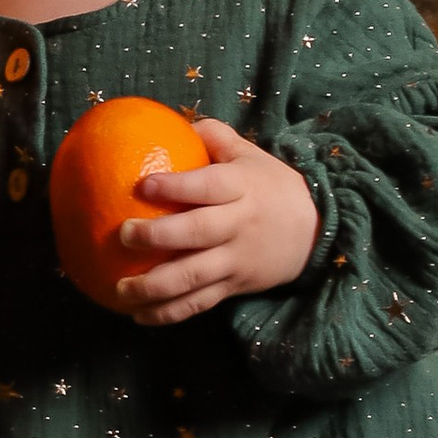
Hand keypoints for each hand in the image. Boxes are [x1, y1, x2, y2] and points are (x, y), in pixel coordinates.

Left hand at [116, 116, 317, 324]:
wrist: (316, 231)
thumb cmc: (272, 187)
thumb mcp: (251, 155)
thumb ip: (216, 137)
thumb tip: (177, 122)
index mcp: (242, 188)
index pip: (208, 186)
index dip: (176, 187)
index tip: (143, 186)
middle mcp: (239, 224)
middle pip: (196, 233)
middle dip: (157, 236)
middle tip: (123, 234)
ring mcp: (236, 260)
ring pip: (193, 277)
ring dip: (154, 286)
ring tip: (121, 288)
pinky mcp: (235, 286)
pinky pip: (199, 303)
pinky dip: (169, 313)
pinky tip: (139, 315)